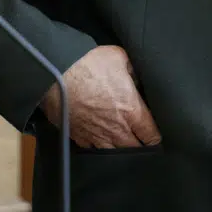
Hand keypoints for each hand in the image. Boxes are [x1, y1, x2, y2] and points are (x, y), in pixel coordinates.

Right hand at [41, 45, 160, 147]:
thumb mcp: (119, 58)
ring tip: (126, 145)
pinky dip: (101, 148)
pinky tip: (104, 142)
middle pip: (136, 149)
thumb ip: (133, 70)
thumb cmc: (88, 63)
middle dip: (142, 147)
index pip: (152, 134)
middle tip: (144, 141)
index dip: (157, 137)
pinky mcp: (79, 136)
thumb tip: (137, 78)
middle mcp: (116, 128)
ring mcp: (97, 135)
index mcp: (131, 110)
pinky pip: (95, 149)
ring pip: (116, 153)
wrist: (55, 74)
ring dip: (123, 150)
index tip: (157, 135)